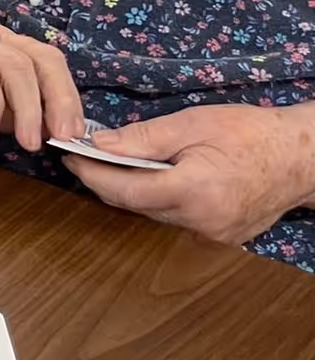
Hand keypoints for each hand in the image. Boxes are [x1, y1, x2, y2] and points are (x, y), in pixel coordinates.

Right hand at [0, 21, 84, 151]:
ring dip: (29, 109)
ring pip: (16, 66)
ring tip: (28, 142)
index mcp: (3, 45)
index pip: (50, 61)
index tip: (73, 135)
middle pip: (42, 58)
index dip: (69, 97)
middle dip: (59, 100)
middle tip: (61, 137)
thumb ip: (21, 115)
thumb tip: (61, 132)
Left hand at [62, 104, 314, 247]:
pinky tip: (150, 176)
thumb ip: (143, 138)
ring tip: (111, 162)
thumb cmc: (251, 133)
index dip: (91, 174)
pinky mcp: (220, 236)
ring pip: (153, 213)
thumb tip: (100, 145)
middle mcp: (201, 221)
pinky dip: (157, 197)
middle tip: (82, 155)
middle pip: (136, 204)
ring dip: (130, 189)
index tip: (68, 156)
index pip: (125, 190)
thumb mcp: (193, 123)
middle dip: (104, 180)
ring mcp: (212, 234)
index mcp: (194, 191)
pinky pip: (175, 217)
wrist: (302, 158)